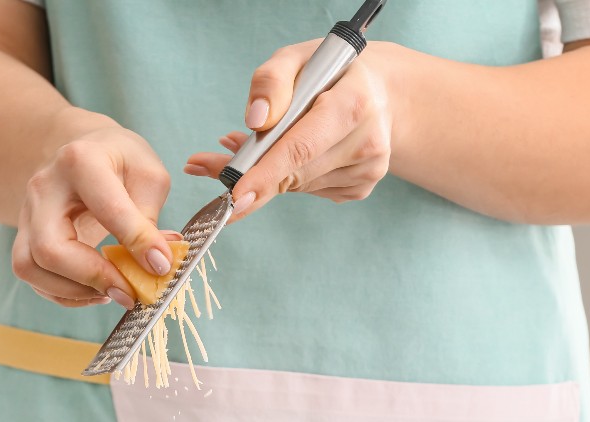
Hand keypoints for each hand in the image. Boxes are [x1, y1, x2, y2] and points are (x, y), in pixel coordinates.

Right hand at [11, 122, 175, 307]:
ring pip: (30, 267)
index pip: (108, 210)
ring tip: (112, 291)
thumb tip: (157, 264)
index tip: (161, 266)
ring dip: (74, 291)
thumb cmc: (119, 162)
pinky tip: (96, 291)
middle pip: (50, 248)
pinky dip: (65, 294)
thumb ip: (150, 219)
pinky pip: (32, 276)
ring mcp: (27, 214)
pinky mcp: (24, 236)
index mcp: (81, 161)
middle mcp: (44, 188)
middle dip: (93, 278)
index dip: (137, 243)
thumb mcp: (147, 175)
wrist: (82, 150)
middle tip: (129, 292)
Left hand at [184, 40, 396, 218]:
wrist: (381, 92)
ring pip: (297, 185)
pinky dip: (287, 177)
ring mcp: (367, 171)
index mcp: (354, 104)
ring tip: (256, 146)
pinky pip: (308, 190)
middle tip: (208, 165)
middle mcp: (368, 142)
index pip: (302, 146)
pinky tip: (285, 156)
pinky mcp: (360, 188)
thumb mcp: (298, 57)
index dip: (266, 173)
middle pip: (296, 172)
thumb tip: (256, 121)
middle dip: (251, 173)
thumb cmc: (332, 72)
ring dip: (268, 172)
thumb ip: (271, 80)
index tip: (235, 194)